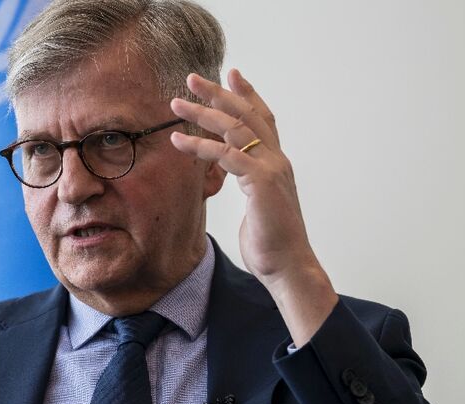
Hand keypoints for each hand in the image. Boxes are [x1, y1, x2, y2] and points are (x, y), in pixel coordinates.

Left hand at [169, 69, 336, 346]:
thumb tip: (238, 182)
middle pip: (247, 114)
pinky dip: (200, 145)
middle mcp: (276, 160)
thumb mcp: (258, 207)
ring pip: (234, 128)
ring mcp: (271, 169)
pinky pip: (226, 155)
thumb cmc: (271, 244)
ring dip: (203, 112)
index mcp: (276, 164)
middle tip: (192, 77)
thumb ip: (248, 186)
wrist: (288, 267)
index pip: (263, 119)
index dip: (247, 95)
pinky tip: (178, 140)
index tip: (231, 74)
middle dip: (219, 92)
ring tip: (176, 103)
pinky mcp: (261, 182)